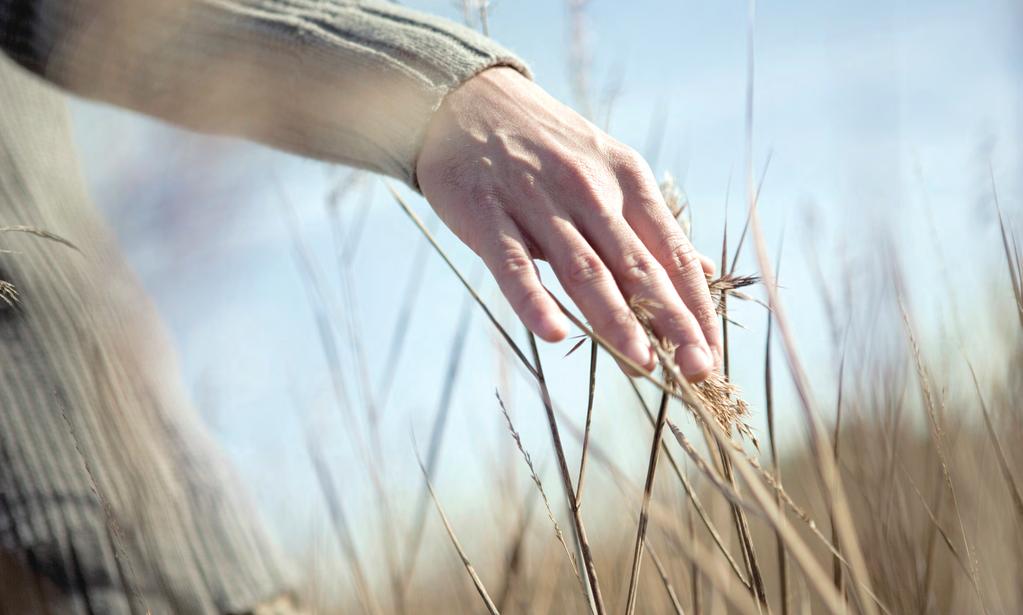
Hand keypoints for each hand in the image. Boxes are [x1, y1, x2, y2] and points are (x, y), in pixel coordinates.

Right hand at [417, 67, 720, 380]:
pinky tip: (554, 334)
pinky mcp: (488, 213)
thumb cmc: (547, 147)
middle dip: (673, 322)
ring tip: (642, 364)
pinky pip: (514, 264)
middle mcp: (590, 190)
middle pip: (639, 267)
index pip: (673, 253)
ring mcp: (537, 201)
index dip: (696, 306)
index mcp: (627, 180)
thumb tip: (703, 270)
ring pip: (584, 270)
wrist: (470, 100)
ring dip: (617, 321)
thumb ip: (651, 225)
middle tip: (697, 370)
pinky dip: (534, 300)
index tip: (711, 353)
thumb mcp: (610, 170)